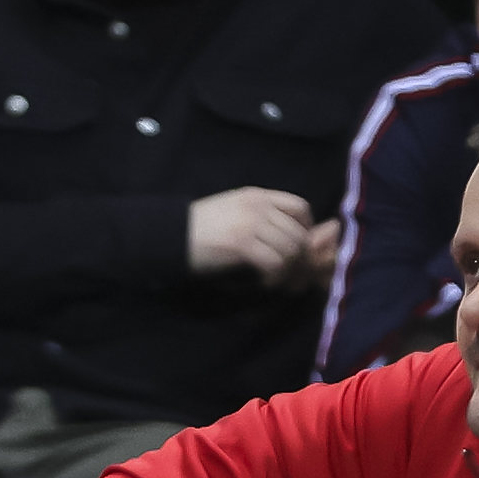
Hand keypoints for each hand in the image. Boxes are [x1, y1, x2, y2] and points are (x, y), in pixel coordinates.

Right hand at [187, 185, 334, 287]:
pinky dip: (275, 277)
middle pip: (298, 232)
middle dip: (300, 258)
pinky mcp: (242, 244)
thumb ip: (259, 214)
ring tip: (277, 280)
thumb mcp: (234, 209)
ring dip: (288, 270)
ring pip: (290, 248)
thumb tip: (282, 234)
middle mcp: (259, 206)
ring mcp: (251, 223)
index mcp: (258, 195)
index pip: (300, 207)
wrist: (173, 234)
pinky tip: (265, 282)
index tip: (299, 247)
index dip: (306, 229)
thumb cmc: (200, 226)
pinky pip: (275, 262)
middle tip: (292, 274)